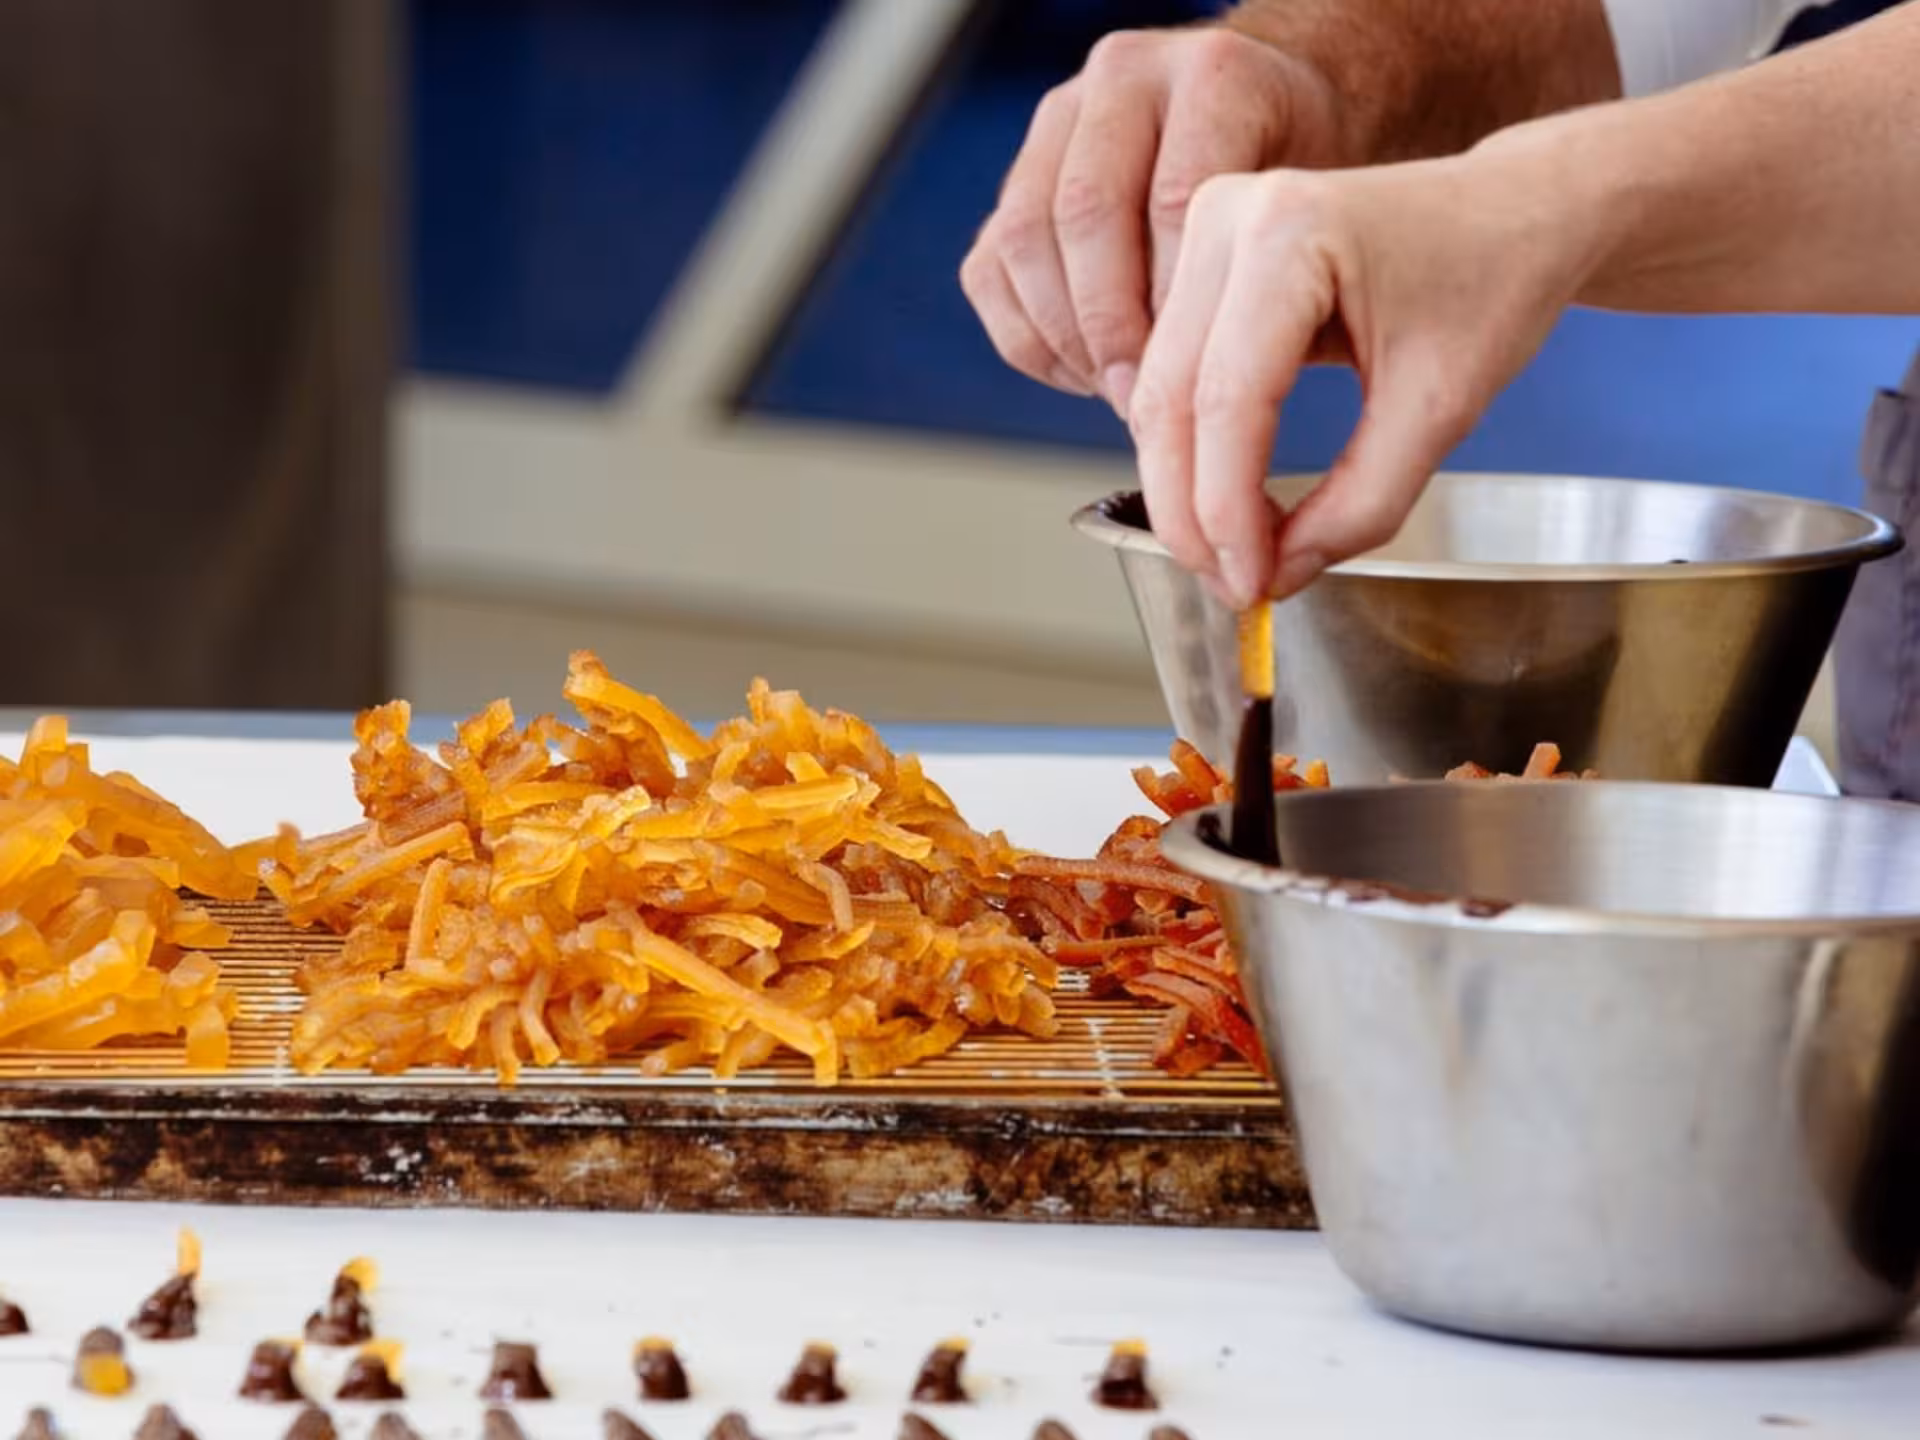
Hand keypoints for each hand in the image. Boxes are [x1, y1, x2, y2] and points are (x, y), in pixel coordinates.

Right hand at [959, 27, 1346, 418]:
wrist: (1271, 111)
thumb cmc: (1302, 170)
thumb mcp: (1317, 203)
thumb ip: (1266, 263)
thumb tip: (1204, 379)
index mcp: (1212, 76)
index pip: (1171, 199)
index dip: (1173, 304)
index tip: (1193, 377)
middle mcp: (1123, 78)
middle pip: (1083, 213)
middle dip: (1108, 326)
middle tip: (1142, 398)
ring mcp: (1060, 121)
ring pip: (1021, 240)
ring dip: (1062, 336)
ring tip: (1115, 391)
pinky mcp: (1018, 175)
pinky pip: (990, 270)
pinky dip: (1028, 338)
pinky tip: (1083, 374)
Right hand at [1131, 139, 1609, 606]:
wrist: (1512, 211)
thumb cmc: (1491, 281)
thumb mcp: (1441, 408)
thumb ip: (1361, 502)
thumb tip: (1277, 574)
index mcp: (1291, 231)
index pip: (1226, 399)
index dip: (1225, 509)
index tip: (1250, 584)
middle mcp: (1228, 216)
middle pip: (1169, 400)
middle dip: (1190, 512)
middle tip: (1232, 587)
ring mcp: (1205, 230)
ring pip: (1155, 395)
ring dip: (1182, 491)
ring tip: (1236, 556)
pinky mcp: (1201, 261)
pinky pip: (1169, 376)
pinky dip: (1191, 453)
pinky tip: (1229, 504)